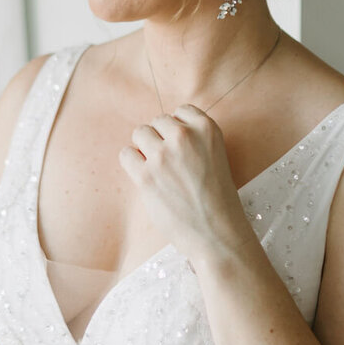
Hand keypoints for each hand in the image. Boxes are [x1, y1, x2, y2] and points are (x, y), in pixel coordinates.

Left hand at [118, 104, 254, 265]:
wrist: (218, 233)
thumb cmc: (217, 199)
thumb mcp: (215, 156)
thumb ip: (193, 141)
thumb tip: (160, 134)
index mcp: (207, 129)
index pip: (181, 111)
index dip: (177, 130)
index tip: (182, 149)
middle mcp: (184, 136)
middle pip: (157, 121)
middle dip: (159, 139)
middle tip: (169, 164)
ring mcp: (163, 155)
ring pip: (139, 133)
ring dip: (144, 149)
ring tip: (157, 170)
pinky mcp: (145, 176)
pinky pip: (125, 154)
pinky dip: (132, 164)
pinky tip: (145, 178)